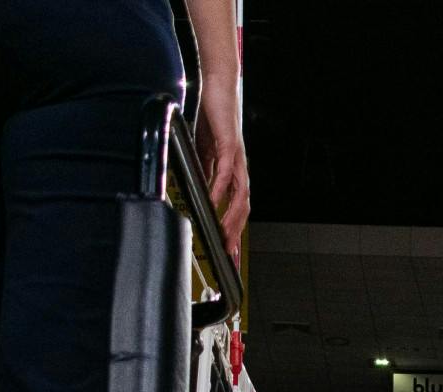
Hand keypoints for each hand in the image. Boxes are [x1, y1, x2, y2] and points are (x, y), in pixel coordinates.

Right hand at [195, 78, 248, 259]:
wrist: (216, 87)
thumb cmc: (212, 116)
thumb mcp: (203, 151)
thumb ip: (204, 171)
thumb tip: (200, 189)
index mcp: (233, 170)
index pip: (236, 205)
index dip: (233, 226)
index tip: (228, 248)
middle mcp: (239, 167)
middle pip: (242, 207)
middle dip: (235, 231)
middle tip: (228, 252)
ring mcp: (237, 158)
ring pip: (239, 195)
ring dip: (231, 217)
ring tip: (223, 234)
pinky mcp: (229, 145)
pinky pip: (226, 172)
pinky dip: (219, 189)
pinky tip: (213, 202)